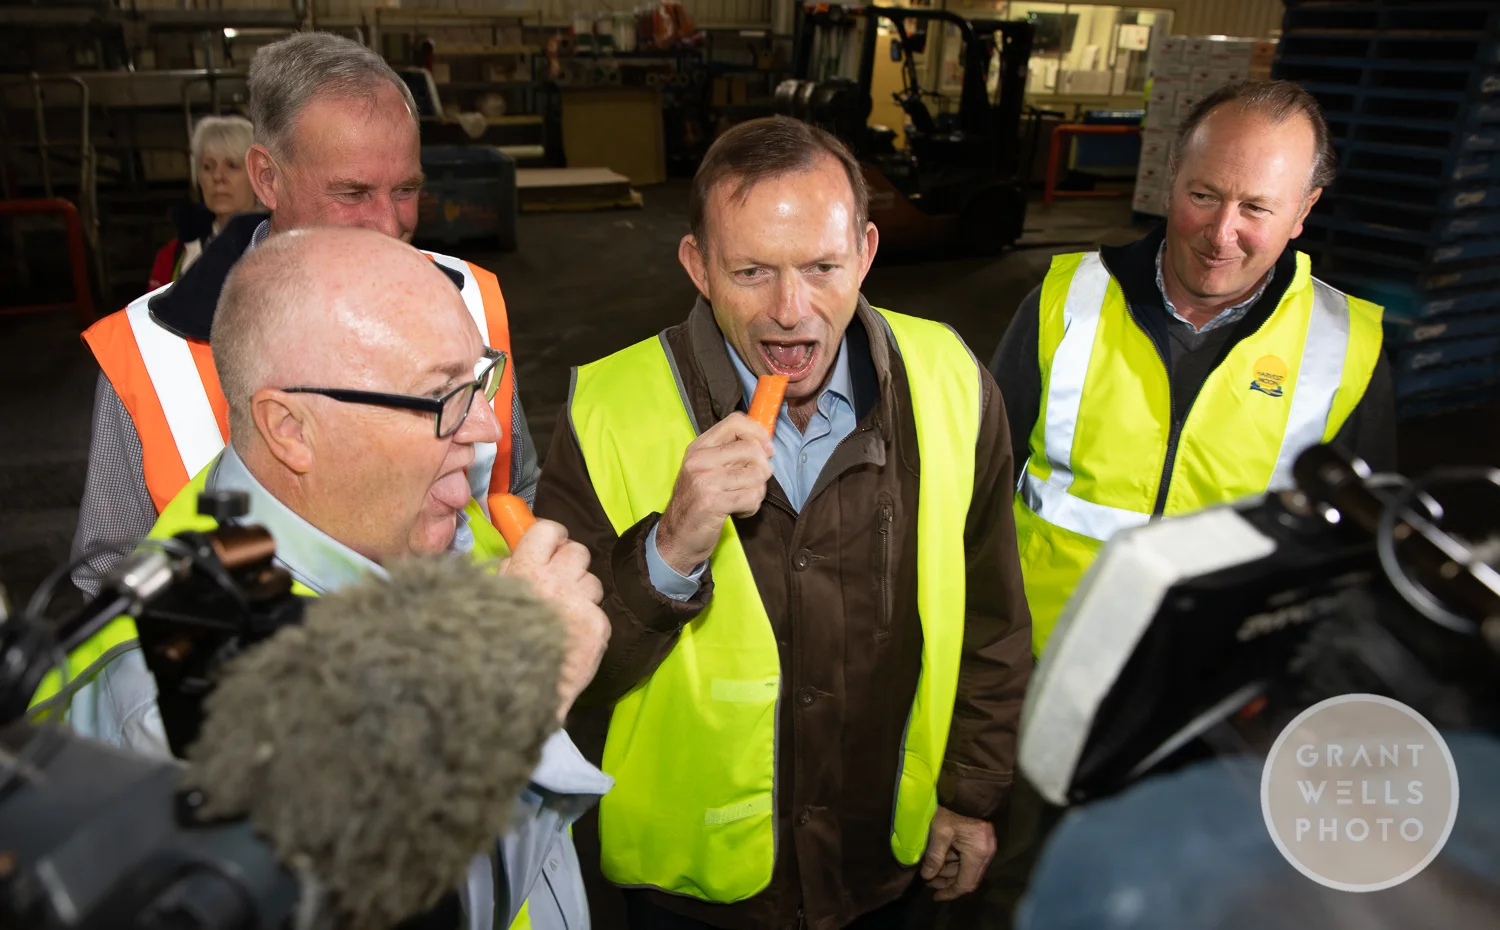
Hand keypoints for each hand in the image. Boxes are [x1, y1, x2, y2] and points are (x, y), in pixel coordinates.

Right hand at [499, 519, 608, 721]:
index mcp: (525, 572)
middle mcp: (557, 582)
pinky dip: (587, 622)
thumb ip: (507, 575)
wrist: (514, 695)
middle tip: (559, 580)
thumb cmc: (492, 648)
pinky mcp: (598, 627)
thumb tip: (520, 556)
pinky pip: (598, 611)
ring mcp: (581, 605)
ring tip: (564, 614)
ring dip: (581, 593)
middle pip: (578, 552)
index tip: (551, 545)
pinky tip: (571, 639)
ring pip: (593, 581)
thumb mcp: (488, 602)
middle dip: (570, 564)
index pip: (548, 530)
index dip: (552, 536)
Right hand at [655, 413, 773, 575]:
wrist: (676, 537)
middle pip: (752, 449)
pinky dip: (752, 506)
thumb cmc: (695, 503)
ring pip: (756, 475)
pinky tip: (740, 511)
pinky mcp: (713, 503)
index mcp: (699, 447)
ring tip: (744, 499)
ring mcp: (705, 481)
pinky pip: (751, 497)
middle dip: (763, 468)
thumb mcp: (704, 470)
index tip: (767, 450)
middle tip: (755, 483)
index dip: (758, 433)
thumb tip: (764, 444)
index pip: (735, 422)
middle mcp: (699, 460)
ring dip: (758, 491)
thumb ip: (728, 454)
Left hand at [920, 806, 996, 901]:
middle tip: (929, 882)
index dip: (950, 893)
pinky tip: (941, 859)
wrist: (965, 787)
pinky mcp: (982, 840)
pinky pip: (969, 858)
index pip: (965, 883)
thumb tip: (927, 876)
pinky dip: (955, 861)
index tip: (934, 896)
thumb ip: (934, 857)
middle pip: (968, 877)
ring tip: (931, 871)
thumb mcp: (938, 832)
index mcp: (978, 853)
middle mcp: (986, 852)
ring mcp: (986, 846)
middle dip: (947, 882)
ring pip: (968, 868)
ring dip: (950, 871)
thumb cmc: (951, 808)